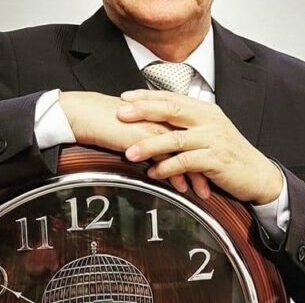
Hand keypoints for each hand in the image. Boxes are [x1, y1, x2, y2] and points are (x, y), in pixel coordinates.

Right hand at [58, 91, 208, 195]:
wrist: (85, 114)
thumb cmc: (106, 120)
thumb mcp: (136, 126)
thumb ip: (151, 134)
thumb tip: (161, 151)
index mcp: (165, 112)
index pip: (195, 132)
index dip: (207, 150)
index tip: (216, 166)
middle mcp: (164, 118)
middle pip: (196, 142)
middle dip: (209, 164)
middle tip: (220, 182)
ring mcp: (156, 126)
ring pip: (185, 152)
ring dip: (197, 174)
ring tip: (205, 192)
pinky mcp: (144, 137)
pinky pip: (166, 158)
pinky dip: (176, 175)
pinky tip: (182, 188)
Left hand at [117, 90, 283, 203]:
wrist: (257, 174)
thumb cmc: (229, 154)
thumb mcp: (210, 132)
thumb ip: (188, 124)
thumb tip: (157, 120)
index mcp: (205, 110)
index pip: (172, 97)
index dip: (147, 96)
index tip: (125, 97)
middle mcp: (209, 120)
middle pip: (172, 110)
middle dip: (143, 111)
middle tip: (120, 114)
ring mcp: (213, 139)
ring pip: (175, 138)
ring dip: (150, 145)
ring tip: (129, 153)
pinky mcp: (216, 159)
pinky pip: (186, 162)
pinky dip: (167, 168)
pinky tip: (154, 173)